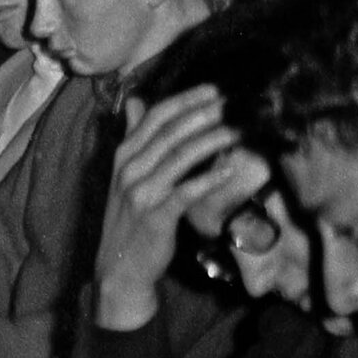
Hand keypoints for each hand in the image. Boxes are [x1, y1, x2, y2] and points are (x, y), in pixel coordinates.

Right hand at [94, 85, 235, 329]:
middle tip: (234, 103)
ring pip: (181, 156)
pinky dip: (209, 178)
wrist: (120, 268)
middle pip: (171, 131)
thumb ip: (133, 136)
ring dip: (212, 139)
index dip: (186, 99)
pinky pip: (186, 191)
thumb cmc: (130, 217)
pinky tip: (229, 169)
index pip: (157, 115)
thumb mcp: (125, 174)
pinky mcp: (155, 216)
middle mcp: (129, 167)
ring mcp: (141, 191)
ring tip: (238, 130)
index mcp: (124, 153)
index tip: (214, 89)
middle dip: (204, 113)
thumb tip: (137, 100)